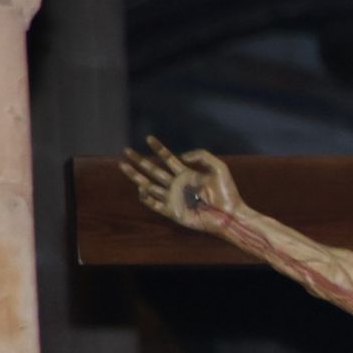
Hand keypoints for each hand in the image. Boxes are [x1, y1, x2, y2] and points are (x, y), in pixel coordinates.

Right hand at [120, 136, 243, 232]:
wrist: (229, 214)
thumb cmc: (227, 192)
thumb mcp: (219, 167)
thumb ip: (202, 156)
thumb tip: (181, 156)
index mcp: (186, 173)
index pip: (168, 158)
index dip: (158, 148)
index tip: (149, 138)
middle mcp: (176, 185)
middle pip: (153, 170)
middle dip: (139, 161)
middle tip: (126, 151)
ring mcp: (173, 198)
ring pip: (148, 185)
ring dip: (135, 176)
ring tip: (123, 165)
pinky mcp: (172, 211)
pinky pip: (154, 203)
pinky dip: (146, 196)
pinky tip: (142, 188)